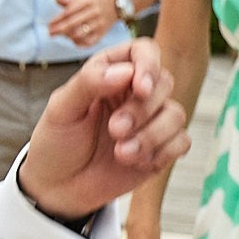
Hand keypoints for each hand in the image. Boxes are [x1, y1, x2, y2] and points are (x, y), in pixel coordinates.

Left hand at [16, 38, 189, 220]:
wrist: (57, 186)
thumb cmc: (56, 141)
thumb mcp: (61, 109)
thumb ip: (89, 83)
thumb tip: (126, 71)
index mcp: (111, 74)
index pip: (144, 51)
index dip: (149, 65)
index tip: (139, 88)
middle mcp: (134, 94)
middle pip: (164, 82)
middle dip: (142, 109)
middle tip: (115, 130)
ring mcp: (149, 121)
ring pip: (176, 114)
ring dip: (151, 135)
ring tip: (121, 153)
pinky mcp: (160, 149)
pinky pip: (181, 142)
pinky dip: (163, 153)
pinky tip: (135, 162)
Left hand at [46, 0, 116, 47]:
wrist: (114, 6)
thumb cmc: (92, 2)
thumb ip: (67, 0)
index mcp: (86, 2)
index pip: (68, 12)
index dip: (57, 20)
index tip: (48, 25)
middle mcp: (93, 12)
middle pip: (73, 23)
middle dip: (59, 30)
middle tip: (50, 33)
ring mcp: (99, 23)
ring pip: (80, 34)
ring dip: (68, 36)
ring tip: (63, 35)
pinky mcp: (102, 33)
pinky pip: (89, 42)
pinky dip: (79, 43)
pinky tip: (73, 40)